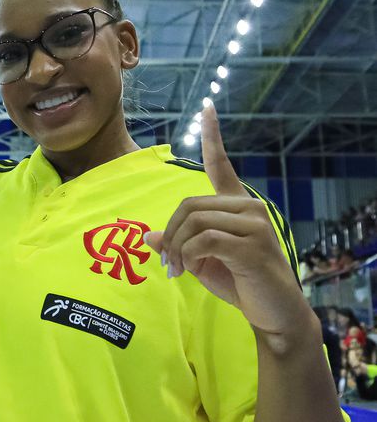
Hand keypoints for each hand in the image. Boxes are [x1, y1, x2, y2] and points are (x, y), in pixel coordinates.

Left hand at [144, 106, 303, 336]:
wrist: (274, 313)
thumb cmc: (240, 284)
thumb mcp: (201, 261)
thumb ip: (179, 243)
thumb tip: (147, 235)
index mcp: (239, 208)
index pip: (221, 166)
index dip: (212, 137)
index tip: (207, 108)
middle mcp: (249, 209)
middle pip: (189, 204)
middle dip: (170, 233)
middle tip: (168, 262)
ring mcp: (254, 225)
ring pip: (194, 221)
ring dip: (177, 248)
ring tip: (178, 270)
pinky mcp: (251, 246)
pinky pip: (203, 240)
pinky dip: (187, 256)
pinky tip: (189, 271)